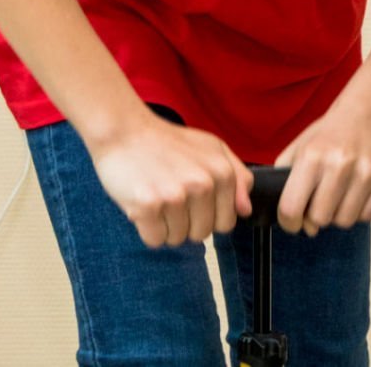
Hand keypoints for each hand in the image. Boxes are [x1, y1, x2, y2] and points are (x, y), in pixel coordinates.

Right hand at [90, 109, 253, 247]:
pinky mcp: (148, 205)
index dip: (207, 216)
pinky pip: (155, 240)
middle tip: (171, 197)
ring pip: (177, 239)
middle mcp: (203, 184)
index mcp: (222, 172)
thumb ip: (237, 177)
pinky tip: (143, 203)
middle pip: (201, 234)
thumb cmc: (168, 142)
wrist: (124, 131)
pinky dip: (147, 229)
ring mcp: (176, 195)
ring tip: (157, 197)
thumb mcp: (212, 148)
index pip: (226, 223)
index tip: (192, 199)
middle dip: (186, 223)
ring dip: (165, 225)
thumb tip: (245, 210)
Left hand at [273, 101, 370, 236]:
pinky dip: (360, 210)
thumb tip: (300, 224)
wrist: (369, 115)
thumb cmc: (331, 135)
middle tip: (322, 199)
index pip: (291, 208)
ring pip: (345, 221)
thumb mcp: (299, 149)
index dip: (289, 222)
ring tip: (341, 193)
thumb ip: (286, 184)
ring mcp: (368, 171)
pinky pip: (367, 216)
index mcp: (313, 155)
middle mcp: (341, 163)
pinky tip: (358, 191)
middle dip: (317, 214)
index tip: (293, 222)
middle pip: (320, 219)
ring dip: (340, 213)